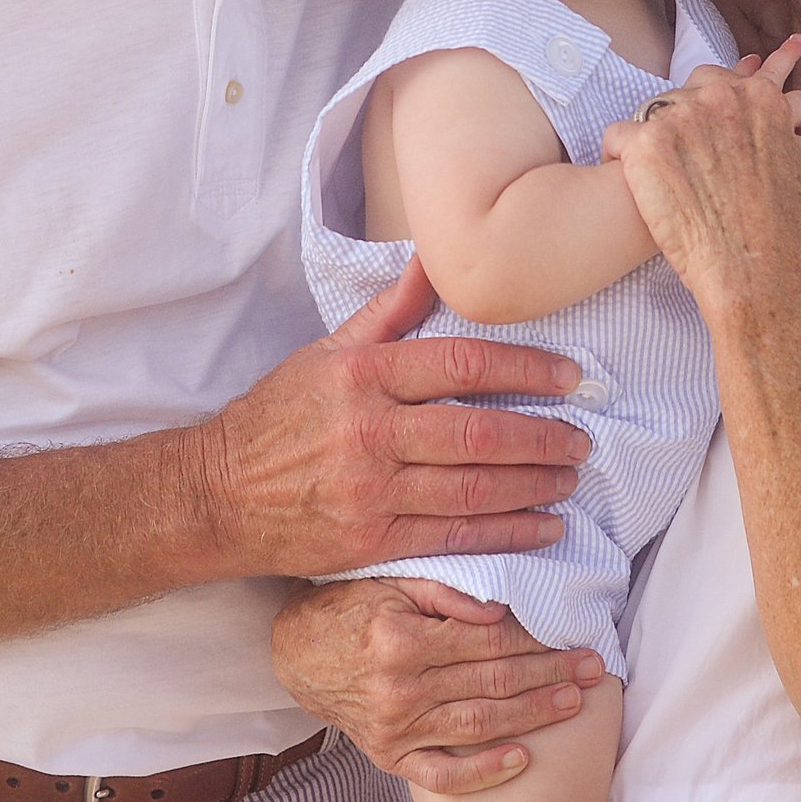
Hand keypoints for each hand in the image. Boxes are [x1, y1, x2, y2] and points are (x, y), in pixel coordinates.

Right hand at [191, 260, 591, 578]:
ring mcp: (370, 490)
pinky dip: (507, 534)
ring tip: (570, 478)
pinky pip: (454, 537)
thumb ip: (388, 311)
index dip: (524, 368)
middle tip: (582, 439)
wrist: (218, 493)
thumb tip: (433, 260)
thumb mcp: (326, 352)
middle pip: (477, 431)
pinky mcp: (371, 541)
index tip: (569, 375)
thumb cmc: (279, 416)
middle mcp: (368, 430)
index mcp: (362, 374)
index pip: (460, 363)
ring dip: (534, 484)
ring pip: (473, 488)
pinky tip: (543, 528)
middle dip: (542, 436)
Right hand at [272, 578, 603, 792]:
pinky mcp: (389, 755)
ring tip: (571, 702)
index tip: (573, 633)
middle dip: (548, 673)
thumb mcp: (389, 579)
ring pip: (477, 725)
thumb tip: (498, 607)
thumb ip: (444, 590)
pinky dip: (483, 770)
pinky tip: (520, 758)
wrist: (296, 652)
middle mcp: (398, 688)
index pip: (485, 639)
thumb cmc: (347, 607)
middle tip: (592, 667)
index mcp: (399, 638)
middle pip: (490, 682)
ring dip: (531, 714)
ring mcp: (395, 728)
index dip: (534, 637)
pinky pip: (442, 773)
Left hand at [601, 38, 800, 301]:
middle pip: (694, 86)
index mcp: (761, 99)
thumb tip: (790, 134)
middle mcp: (719, 98)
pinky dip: (619, 156)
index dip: (735, 86)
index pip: (739, 76)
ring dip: (659, 134)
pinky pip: (618, 136)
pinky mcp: (645, 144)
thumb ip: (788, 138)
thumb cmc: (782, 234)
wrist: (752, 274)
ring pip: (655, 107)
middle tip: (696, 145)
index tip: (740, 81)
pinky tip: (626, 175)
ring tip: (661, 167)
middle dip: (695, 112)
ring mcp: (680, 117)